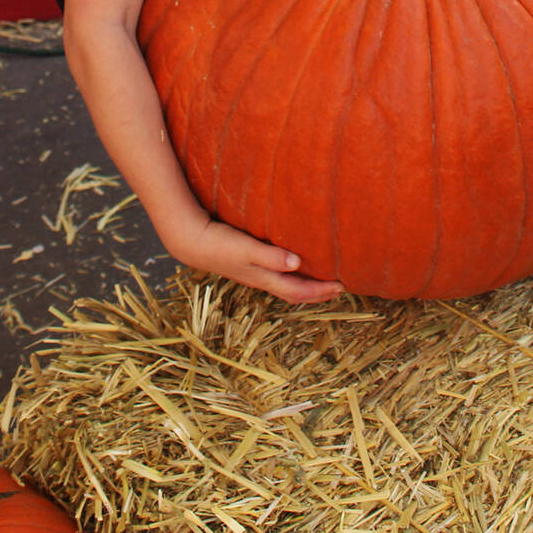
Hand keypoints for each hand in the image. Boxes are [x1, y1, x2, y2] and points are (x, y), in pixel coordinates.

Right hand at [168, 216, 344, 304]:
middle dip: (318, 292)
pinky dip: (292, 273)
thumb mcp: (246, 249)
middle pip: (295, 291)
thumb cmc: (219, 243)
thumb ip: (270, 256)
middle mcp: (261, 278)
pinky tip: (294, 262)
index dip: (320, 291)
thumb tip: (298, 263)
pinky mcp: (248, 263)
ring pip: (286, 284)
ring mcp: (254, 272)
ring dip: (306, 283)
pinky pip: (277, 273)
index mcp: (264, 278)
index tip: (341, 286)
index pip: (298, 291)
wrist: (191, 240)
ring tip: (322, 276)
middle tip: (339, 285)